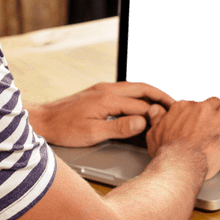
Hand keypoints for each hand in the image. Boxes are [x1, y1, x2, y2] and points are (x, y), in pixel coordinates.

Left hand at [26, 82, 173, 147]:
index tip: (170, 121)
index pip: (142, 104)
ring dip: (150, 93)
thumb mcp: (94, 133)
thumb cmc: (65, 129)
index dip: (158, 113)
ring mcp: (102, 89)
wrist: (44, 119)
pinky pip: (125, 90)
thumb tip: (143, 123)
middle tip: (176, 106)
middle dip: (160, 96)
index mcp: (108, 99)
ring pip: (133, 87)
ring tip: (163, 104)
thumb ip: (120, 128)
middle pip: (142, 88)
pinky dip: (138, 95)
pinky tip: (141, 103)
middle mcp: (106, 89)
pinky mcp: (97, 92)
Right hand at [145, 97, 219, 180]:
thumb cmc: (166, 153)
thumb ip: (156, 119)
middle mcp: (202, 109)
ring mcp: (217, 119)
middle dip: (216, 111)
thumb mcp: (154, 133)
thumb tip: (156, 109)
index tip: (198, 126)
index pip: (194, 104)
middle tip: (216, 124)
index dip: (198, 116)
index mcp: (184, 107)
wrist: (179, 164)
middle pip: (214, 101)